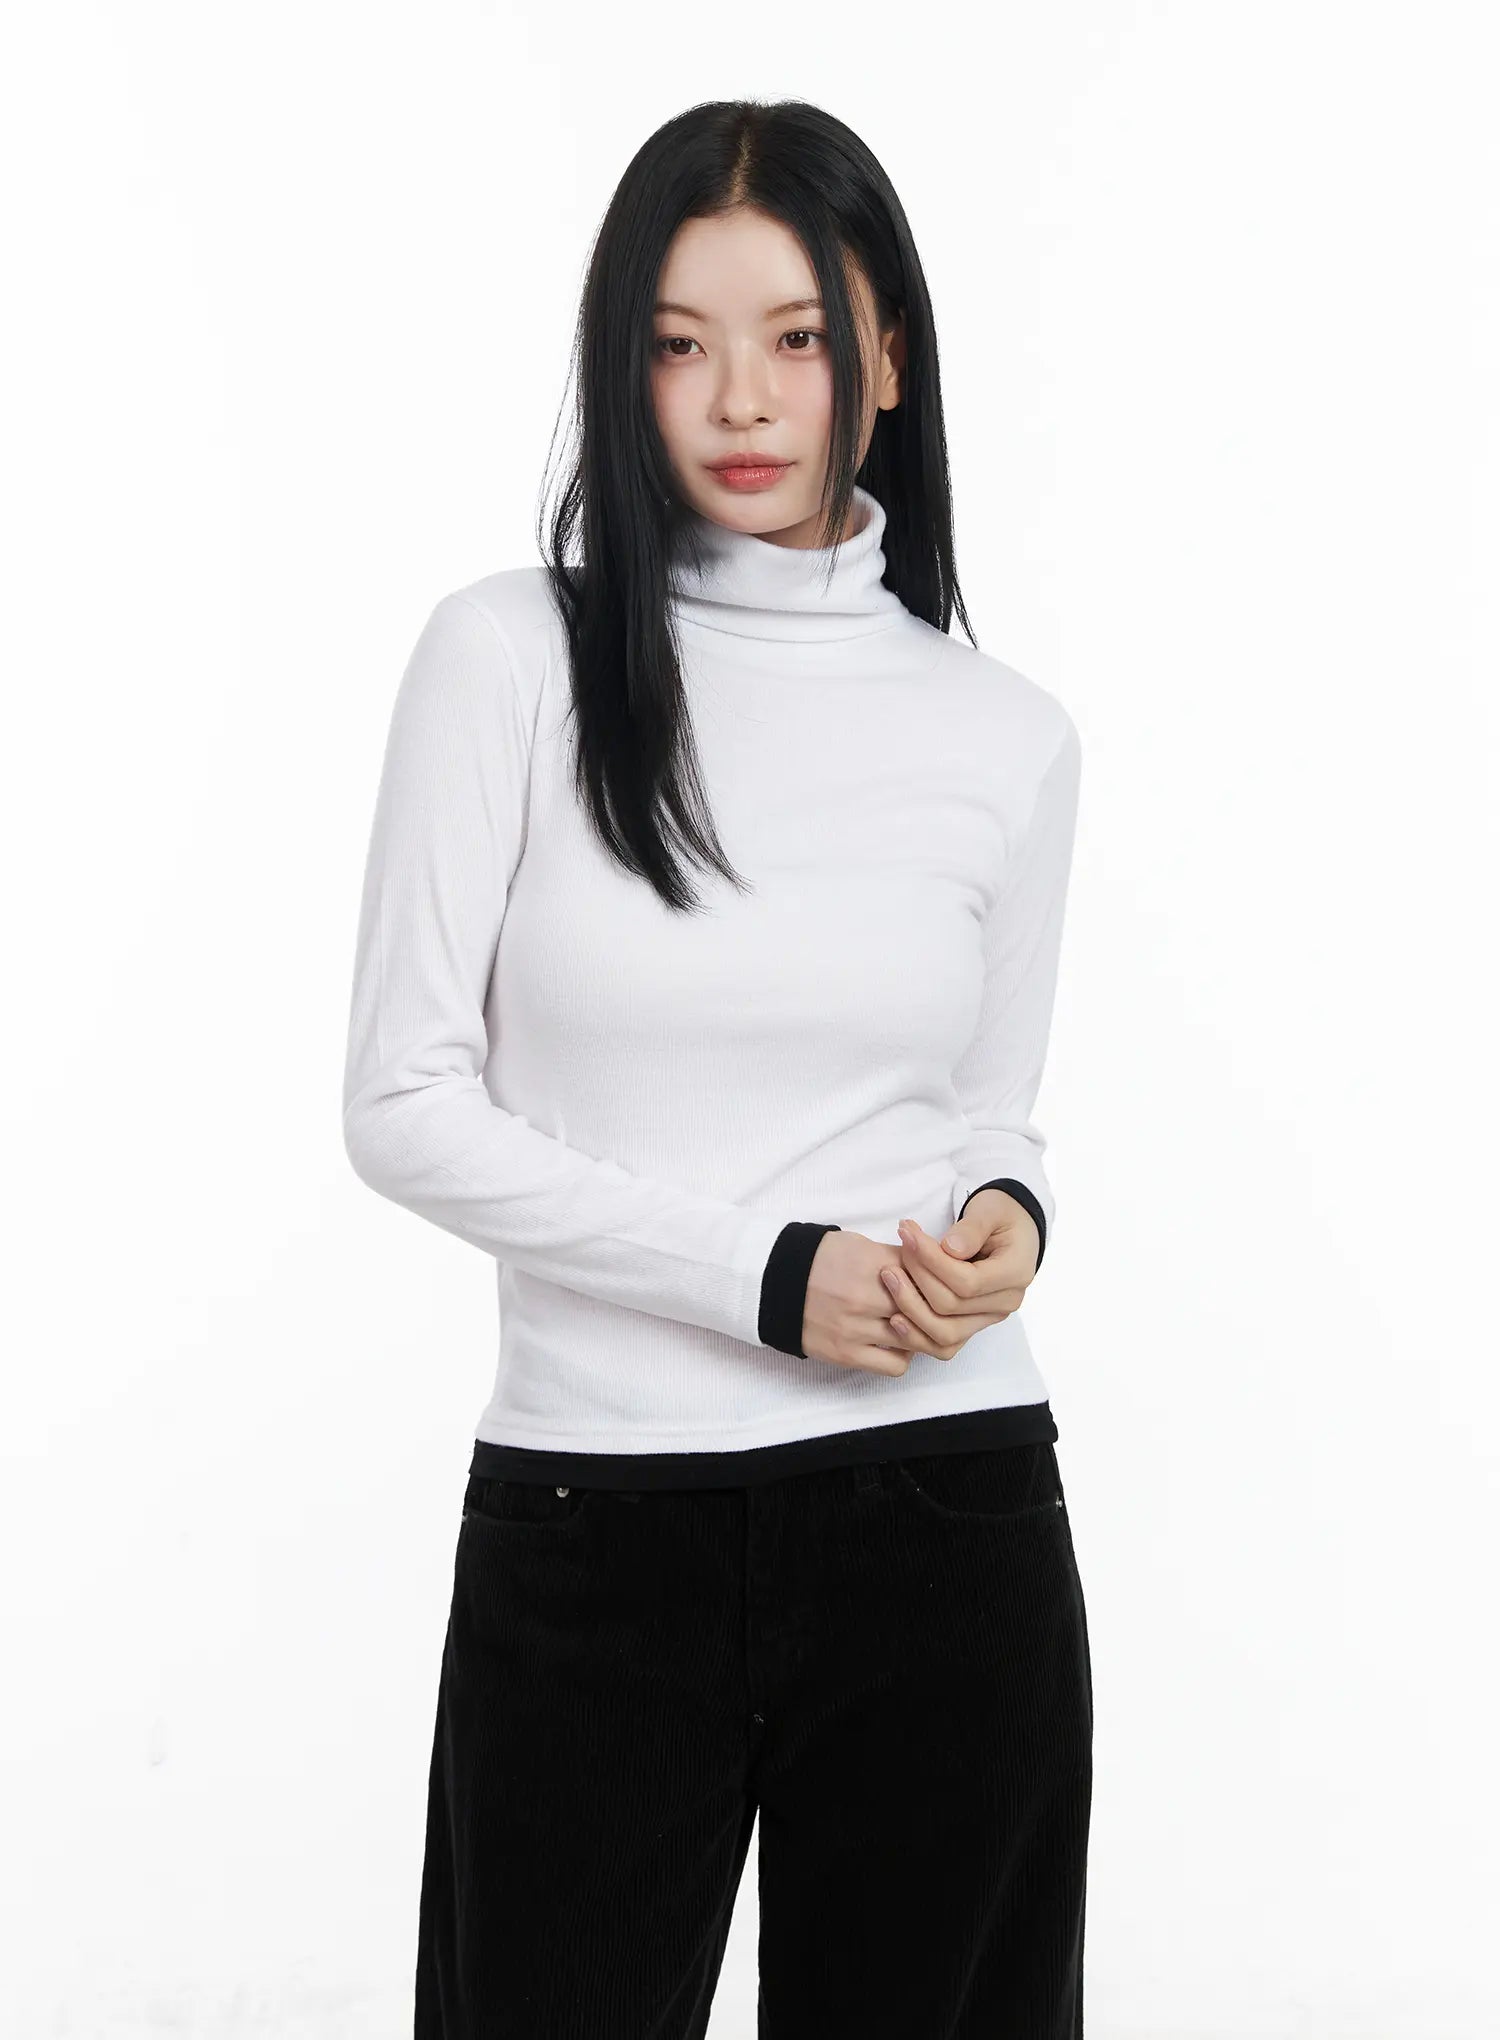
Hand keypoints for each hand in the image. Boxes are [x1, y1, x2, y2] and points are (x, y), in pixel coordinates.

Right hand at [801, 1229, 934, 1377]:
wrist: (775, 1281)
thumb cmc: (821, 1259)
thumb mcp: (860, 1244)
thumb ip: (897, 1256)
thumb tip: (932, 1265)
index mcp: (874, 1264)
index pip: (928, 1277)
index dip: (939, 1282)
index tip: (940, 1284)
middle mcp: (868, 1297)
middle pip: (927, 1309)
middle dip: (936, 1309)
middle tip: (938, 1308)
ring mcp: (857, 1328)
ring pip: (916, 1340)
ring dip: (922, 1333)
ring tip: (917, 1326)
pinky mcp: (847, 1354)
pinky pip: (895, 1365)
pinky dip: (904, 1357)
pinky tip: (899, 1345)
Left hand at [877, 1191, 1039, 1362]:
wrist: (1007, 1227)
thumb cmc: (998, 1215)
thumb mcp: (990, 1209)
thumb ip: (972, 1228)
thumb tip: (950, 1249)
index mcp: (1015, 1274)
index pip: (967, 1281)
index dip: (931, 1260)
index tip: (908, 1233)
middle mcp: (1003, 1304)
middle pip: (950, 1306)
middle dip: (917, 1276)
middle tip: (899, 1246)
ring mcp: (986, 1319)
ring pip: (944, 1334)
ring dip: (910, 1307)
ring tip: (889, 1276)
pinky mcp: (969, 1326)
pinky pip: (941, 1346)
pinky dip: (916, 1336)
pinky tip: (893, 1317)